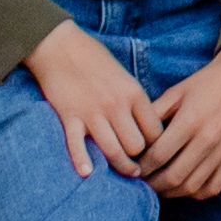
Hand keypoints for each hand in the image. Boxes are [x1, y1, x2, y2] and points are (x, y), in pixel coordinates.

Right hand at [22, 19, 162, 180]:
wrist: (62, 47)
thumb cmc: (95, 60)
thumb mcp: (125, 76)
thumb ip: (135, 101)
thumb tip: (147, 127)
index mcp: (134, 93)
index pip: (155, 131)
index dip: (158, 145)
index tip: (156, 151)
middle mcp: (116, 105)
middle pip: (136, 146)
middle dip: (140, 158)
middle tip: (142, 164)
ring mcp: (93, 113)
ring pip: (114, 152)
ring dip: (122, 167)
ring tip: (128, 173)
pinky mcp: (70, 118)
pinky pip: (78, 146)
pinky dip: (82, 162)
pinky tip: (88, 173)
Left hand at [134, 38, 220, 198]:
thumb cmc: (206, 83)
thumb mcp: (176, 92)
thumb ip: (153, 114)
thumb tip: (132, 136)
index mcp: (190, 121)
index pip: (158, 155)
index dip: (141, 166)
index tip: (132, 168)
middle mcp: (208, 140)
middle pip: (173, 176)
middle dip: (152, 184)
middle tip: (141, 183)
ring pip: (191, 186)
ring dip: (170, 192)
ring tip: (158, 187)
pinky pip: (212, 187)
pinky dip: (195, 193)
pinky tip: (183, 187)